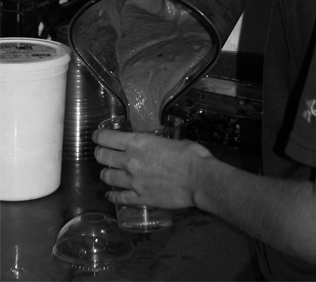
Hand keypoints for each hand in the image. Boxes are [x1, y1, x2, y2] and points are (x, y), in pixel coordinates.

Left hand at [92, 128, 213, 209]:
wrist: (198, 179)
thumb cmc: (191, 155)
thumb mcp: (172, 141)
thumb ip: (157, 144)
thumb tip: (156, 147)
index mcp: (138, 143)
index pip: (107, 138)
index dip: (99, 136)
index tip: (97, 136)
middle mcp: (129, 161)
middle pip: (102, 157)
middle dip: (99, 153)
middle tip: (101, 152)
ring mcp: (132, 182)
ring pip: (107, 177)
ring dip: (105, 173)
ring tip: (107, 172)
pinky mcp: (139, 198)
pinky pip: (118, 197)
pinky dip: (112, 195)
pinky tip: (111, 195)